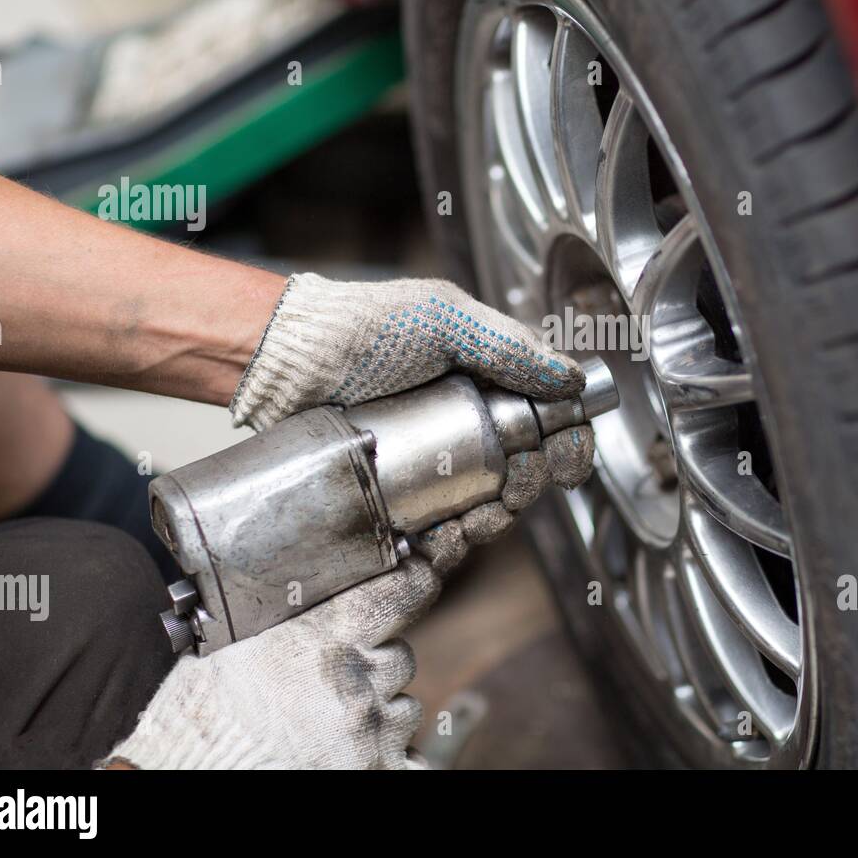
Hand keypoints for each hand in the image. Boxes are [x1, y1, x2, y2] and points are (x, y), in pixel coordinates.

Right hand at [106, 556, 443, 769]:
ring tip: (324, 721)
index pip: (403, 590)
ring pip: (404, 708)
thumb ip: (309, 614)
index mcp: (328, 633)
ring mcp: (370, 732)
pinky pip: (412, 760)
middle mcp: (357, 681)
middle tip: (329, 681)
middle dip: (374, 666)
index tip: (421, 575)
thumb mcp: (251, 634)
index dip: (417, 580)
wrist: (186, 759)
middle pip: (399, 658)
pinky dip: (392, 755)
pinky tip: (362, 752)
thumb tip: (344, 583)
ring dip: (378, 711)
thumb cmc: (206, 704)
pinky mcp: (374, 773)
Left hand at [231, 274, 596, 550]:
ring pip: (486, 500)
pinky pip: (440, 521)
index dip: (566, 440)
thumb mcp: (446, 320)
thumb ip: (511, 348)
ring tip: (480, 518)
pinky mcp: (400, 490)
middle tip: (517, 489)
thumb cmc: (361, 330)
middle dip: (530, 485)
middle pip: (523, 466)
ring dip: (496, 517)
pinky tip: (444, 537)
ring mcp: (433, 457)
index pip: (545, 414)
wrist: (286, 364)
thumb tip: (570, 380)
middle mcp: (465, 418)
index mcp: (486, 375)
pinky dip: (452, 535)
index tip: (569, 461)